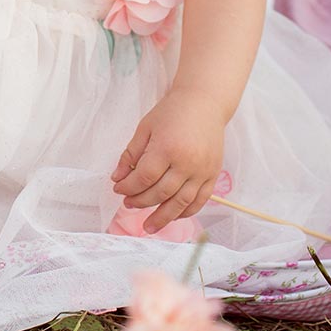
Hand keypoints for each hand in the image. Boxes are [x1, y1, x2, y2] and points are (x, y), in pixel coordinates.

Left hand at [111, 89, 226, 233]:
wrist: (204, 103)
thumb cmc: (172, 112)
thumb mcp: (145, 128)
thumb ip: (131, 154)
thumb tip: (117, 177)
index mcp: (167, 149)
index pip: (144, 178)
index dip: (128, 187)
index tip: (118, 189)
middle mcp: (186, 163)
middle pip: (160, 193)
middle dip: (141, 202)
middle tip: (128, 205)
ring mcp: (202, 171)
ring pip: (181, 203)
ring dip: (163, 217)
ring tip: (149, 227)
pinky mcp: (212, 174)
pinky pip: (200, 200)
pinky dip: (187, 212)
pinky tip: (174, 216)